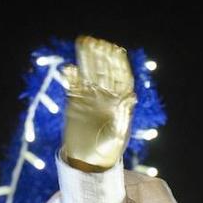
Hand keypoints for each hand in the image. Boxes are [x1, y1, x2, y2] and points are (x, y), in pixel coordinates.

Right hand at [61, 36, 135, 171]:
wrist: (89, 161)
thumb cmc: (109, 150)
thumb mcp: (119, 134)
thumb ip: (124, 114)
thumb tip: (132, 94)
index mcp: (120, 101)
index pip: (121, 78)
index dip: (118, 63)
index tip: (115, 50)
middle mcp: (106, 95)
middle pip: (105, 71)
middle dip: (102, 57)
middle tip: (98, 42)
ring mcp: (90, 97)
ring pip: (89, 73)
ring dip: (87, 58)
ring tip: (83, 42)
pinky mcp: (74, 101)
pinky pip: (73, 84)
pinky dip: (71, 75)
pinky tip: (70, 67)